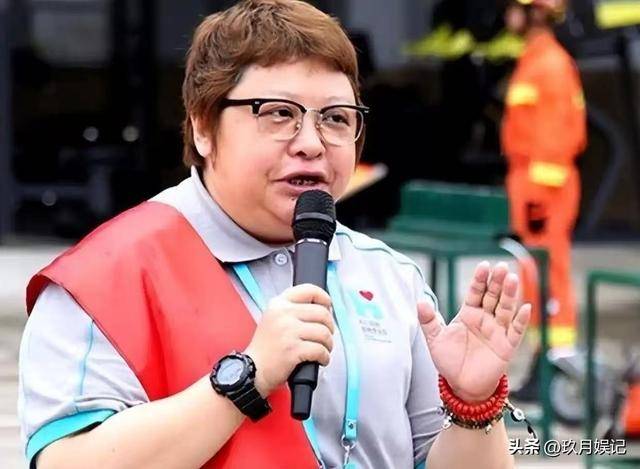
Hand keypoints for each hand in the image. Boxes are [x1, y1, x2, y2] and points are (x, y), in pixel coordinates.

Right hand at [244, 284, 334, 396]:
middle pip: (321, 313)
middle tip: (327, 336)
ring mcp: (287, 331)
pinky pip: (320, 350)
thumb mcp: (273, 318)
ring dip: (328, 344)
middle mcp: (282, 314)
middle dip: (330, 327)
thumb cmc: (266, 348)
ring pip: (323, 333)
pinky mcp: (292, 350)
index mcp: (278, 304)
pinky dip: (324, 357)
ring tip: (323, 349)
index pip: (308, 290)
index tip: (328, 306)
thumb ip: (293, 309)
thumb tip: (322, 307)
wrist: (251, 370)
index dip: (324, 297)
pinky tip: (320, 360)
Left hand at [418, 261, 530, 402]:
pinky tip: (525, 308)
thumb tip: (420, 302)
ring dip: (509, 295)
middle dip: (496, 282)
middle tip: (501, 267)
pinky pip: (516, 331)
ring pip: (505, 309)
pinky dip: (522, 320)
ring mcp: (497, 331)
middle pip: (492, 296)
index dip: (479, 280)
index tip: (484, 266)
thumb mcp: (435, 339)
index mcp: (468, 314)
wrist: (461, 385)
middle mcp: (484, 319)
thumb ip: (428, 320)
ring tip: (512, 279)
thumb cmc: (449, 361)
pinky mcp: (507, 346)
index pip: (475, 292)